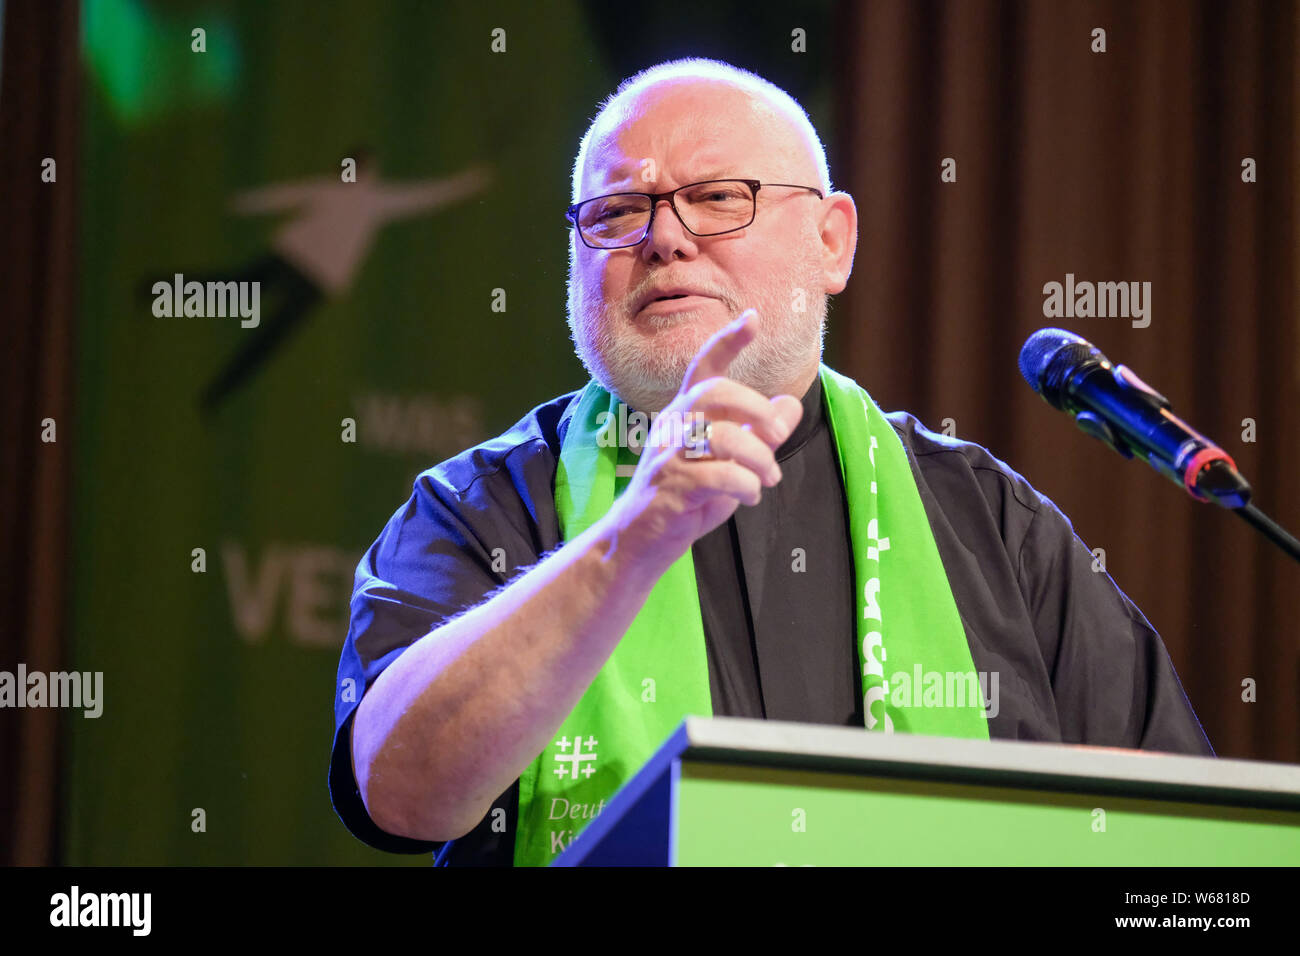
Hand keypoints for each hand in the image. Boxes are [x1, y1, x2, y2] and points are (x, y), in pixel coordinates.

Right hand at [604, 308, 804, 569]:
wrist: (639, 543)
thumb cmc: (686, 500)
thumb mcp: (731, 464)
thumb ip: (760, 436)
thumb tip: (792, 403)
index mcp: (685, 414)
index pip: (705, 367)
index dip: (728, 341)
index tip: (753, 318)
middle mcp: (673, 425)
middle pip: (716, 392)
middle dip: (757, 409)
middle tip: (777, 436)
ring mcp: (668, 454)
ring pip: (724, 436)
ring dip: (759, 459)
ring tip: (767, 480)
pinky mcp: (670, 486)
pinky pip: (720, 475)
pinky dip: (746, 487)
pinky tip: (748, 497)